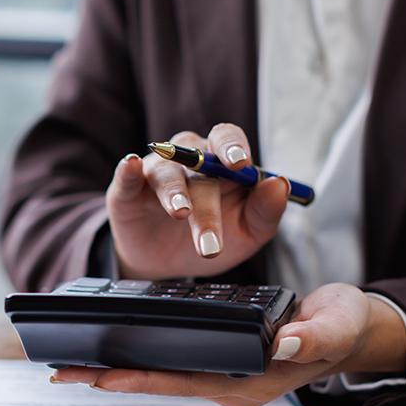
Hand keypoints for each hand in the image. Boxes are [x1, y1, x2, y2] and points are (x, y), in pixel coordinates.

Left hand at [50, 284, 405, 405]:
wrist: (352, 331)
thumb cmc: (343, 328)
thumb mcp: (335, 327)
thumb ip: (313, 337)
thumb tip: (287, 344)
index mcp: (248, 382)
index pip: (182, 382)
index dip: (139, 379)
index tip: (98, 377)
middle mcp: (228, 386)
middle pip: (159, 383)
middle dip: (111, 378)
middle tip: (62, 372)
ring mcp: (223, 378)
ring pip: (162, 376)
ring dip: (121, 370)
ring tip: (76, 364)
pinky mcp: (222, 363)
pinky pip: (173, 365)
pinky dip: (143, 359)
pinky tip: (116, 350)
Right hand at [107, 124, 289, 280]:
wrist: (170, 265)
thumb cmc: (213, 239)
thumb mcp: (248, 233)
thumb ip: (266, 211)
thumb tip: (279, 184)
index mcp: (221, 163)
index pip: (227, 139)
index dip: (234, 148)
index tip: (242, 165)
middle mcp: (188, 160)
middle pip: (198, 164)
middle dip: (208, 204)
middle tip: (212, 238)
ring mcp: (156, 173)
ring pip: (167, 173)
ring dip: (175, 193)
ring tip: (181, 214)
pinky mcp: (126, 191)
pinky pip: (126, 176)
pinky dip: (127, 170)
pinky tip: (130, 165)